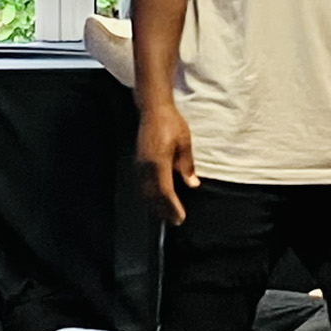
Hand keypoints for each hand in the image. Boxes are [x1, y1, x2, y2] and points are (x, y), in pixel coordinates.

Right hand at [135, 102, 197, 226]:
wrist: (153, 109)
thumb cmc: (171, 123)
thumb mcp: (184, 142)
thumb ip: (187, 165)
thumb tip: (192, 184)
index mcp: (158, 162)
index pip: (165, 191)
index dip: (172, 207)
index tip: (180, 217)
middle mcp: (146, 166)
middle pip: (153, 196)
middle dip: (164, 211)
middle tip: (175, 222)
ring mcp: (139, 165)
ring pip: (145, 192)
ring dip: (156, 205)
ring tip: (167, 215)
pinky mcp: (138, 162)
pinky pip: (142, 185)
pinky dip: (150, 196)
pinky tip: (157, 199)